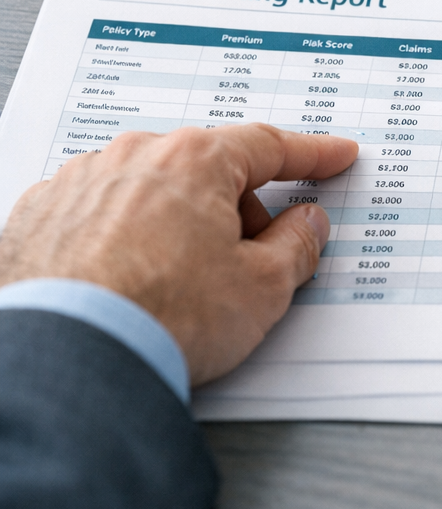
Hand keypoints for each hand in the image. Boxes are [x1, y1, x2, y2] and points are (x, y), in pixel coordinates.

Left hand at [0, 124, 356, 384]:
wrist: (68, 361)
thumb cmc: (160, 318)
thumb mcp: (262, 288)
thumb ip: (297, 246)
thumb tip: (307, 226)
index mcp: (196, 160)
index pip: (270, 147)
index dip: (312, 155)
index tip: (334, 156)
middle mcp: (136, 156)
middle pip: (209, 172)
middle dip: (236, 212)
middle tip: (246, 265)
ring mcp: (83, 183)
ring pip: (154, 190)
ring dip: (177, 224)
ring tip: (176, 287)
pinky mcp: (40, 216)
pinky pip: (102, 212)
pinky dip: (123, 237)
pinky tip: (128, 283)